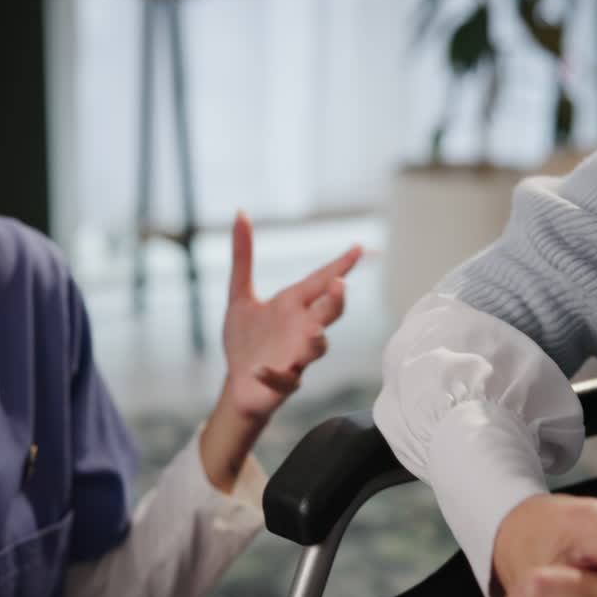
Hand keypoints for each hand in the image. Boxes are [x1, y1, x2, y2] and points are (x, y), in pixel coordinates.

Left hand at [199, 212, 361, 491]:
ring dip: (315, 341)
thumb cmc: (247, 339)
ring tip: (314, 332)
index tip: (358, 248)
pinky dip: (273, 374)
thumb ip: (243, 257)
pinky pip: (283, 379)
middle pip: (327, 314)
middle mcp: (301, 329)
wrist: (238, 382)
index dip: (340, 265)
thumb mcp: (239, 296)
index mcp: (293, 306)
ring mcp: (296, 356)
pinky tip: (259, 369)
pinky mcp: (282, 382)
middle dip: (335, 302)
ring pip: (315, 349)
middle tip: (340, 286)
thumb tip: (240, 214)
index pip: (320, 282)